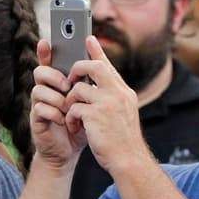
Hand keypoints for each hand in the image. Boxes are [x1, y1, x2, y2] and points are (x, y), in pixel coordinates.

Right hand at [30, 40, 85, 169]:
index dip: (46, 51)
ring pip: (38, 90)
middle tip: (67, 84)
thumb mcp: (90, 102)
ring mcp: (39, 104)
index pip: (50, 62)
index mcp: (58, 83)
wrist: (70, 152)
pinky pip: (39, 109)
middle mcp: (47, 91)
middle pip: (40, 71)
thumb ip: (91, 84)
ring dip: (56, 97)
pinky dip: (54, 113)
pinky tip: (64, 121)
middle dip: (53, 75)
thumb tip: (100, 62)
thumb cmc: (81, 125)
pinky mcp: (36, 119)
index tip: (46, 41)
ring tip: (68, 107)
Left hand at [64, 36, 149, 174]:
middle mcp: (117, 93)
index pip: (108, 66)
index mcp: (123, 92)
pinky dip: (70, 118)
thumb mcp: (121, 114)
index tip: (88, 38)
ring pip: (78, 89)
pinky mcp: (95, 115)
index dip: (96, 51)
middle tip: (70, 80)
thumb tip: (94, 86)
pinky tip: (74, 127)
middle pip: (93, 66)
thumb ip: (110, 98)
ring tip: (73, 116)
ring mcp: (107, 103)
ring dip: (71, 102)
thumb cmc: (121, 141)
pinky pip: (73, 108)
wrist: (128, 160)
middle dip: (77, 69)